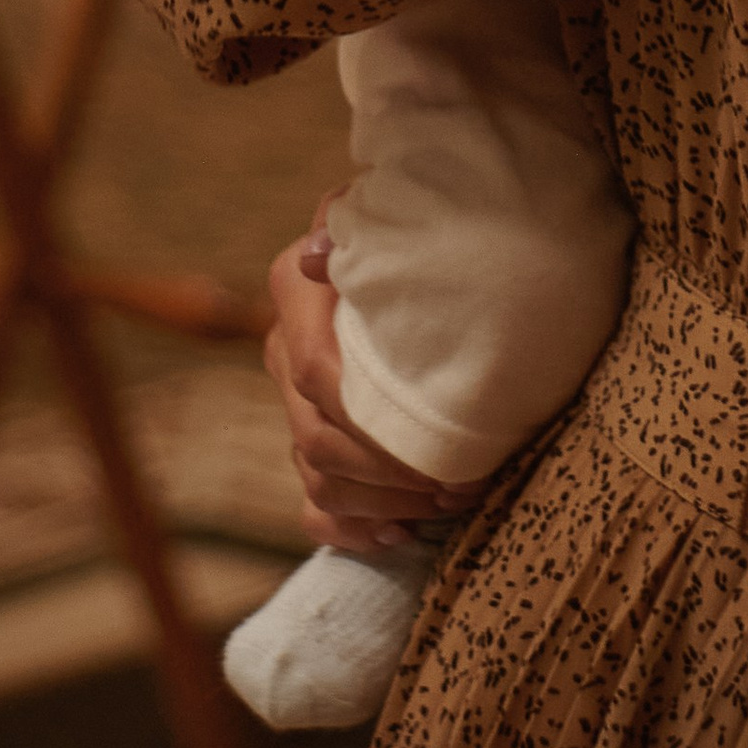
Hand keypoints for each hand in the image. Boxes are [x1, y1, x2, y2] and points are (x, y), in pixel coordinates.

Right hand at [265, 222, 479, 549]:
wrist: (424, 255)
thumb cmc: (422, 229)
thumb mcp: (398, 211)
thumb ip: (356, 218)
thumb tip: (319, 251)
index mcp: (297, 295)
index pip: (315, 372)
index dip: (370, 418)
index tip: (441, 438)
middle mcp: (285, 350)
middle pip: (318, 437)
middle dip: (390, 471)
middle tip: (462, 480)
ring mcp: (295, 405)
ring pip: (318, 477)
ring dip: (384, 503)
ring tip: (450, 502)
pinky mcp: (312, 446)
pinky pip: (314, 508)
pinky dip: (352, 530)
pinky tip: (399, 536)